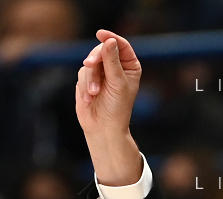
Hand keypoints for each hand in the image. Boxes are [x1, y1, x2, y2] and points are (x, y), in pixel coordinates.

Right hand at [76, 31, 142, 184]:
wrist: (104, 128)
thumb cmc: (117, 109)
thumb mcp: (117, 83)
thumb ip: (111, 61)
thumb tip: (109, 40)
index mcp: (129, 66)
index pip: (121, 45)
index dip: (111, 38)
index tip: (101, 35)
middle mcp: (115, 67)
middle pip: (102, 50)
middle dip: (95, 59)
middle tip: (90, 65)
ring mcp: (101, 72)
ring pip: (90, 62)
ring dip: (90, 79)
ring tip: (94, 94)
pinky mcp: (88, 79)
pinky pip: (82, 73)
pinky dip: (85, 85)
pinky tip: (89, 98)